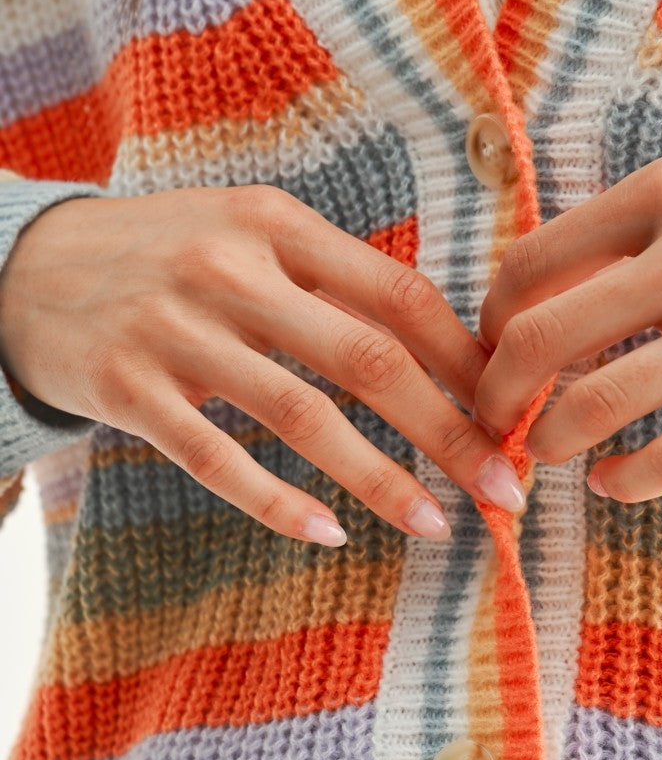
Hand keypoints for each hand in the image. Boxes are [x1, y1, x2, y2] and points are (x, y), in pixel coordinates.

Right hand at [0, 184, 526, 542]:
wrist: (26, 269)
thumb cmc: (168, 260)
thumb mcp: (249, 238)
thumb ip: (333, 281)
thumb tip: (453, 350)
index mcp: (277, 225)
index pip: (399, 294)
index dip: (467, 361)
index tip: (515, 415)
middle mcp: (230, 269)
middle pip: (368, 359)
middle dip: (451, 431)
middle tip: (507, 487)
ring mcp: (175, 330)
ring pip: (302, 415)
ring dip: (381, 478)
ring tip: (437, 525)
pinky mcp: (128, 390)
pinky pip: (217, 460)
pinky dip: (279, 502)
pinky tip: (331, 533)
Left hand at [474, 152, 661, 501]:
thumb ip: (606, 240)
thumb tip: (504, 311)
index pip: (531, 265)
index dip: (488, 322)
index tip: (488, 353)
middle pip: (545, 338)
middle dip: (497, 393)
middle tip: (493, 417)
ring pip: (601, 404)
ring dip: (549, 442)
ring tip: (544, 450)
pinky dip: (623, 482)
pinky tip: (608, 481)